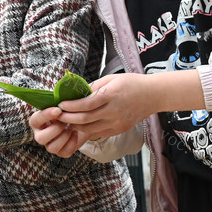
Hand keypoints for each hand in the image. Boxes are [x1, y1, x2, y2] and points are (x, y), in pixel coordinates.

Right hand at [29, 107, 87, 157]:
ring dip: (64, 137)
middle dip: (55, 130)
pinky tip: (75, 133)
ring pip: (52, 148)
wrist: (79, 120)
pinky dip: (72, 142)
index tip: (58, 110)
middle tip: (65, 122)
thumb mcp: (60, 105)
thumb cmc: (66, 110)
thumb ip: (56, 103)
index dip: (46, 116)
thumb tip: (59, 101)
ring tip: (71, 127)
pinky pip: (64, 152)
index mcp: (37, 122)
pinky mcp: (61, 152)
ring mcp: (50, 145)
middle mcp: (40, 135)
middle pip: (40, 139)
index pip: (36, 120)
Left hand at [30, 73, 154, 156]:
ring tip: (66, 121)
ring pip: (90, 129)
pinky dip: (86, 130)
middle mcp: (114, 112)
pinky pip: (98, 133)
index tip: (60, 104)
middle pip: (85, 119)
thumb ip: (93, 87)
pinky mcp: (119, 130)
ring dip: (75, 126)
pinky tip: (79, 125)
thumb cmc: (131, 83)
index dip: (71, 106)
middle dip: (68, 118)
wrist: (153, 95)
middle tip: (57, 115)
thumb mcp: (111, 79)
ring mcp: (117, 123)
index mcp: (111, 95)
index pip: (86, 104)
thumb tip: (76, 94)